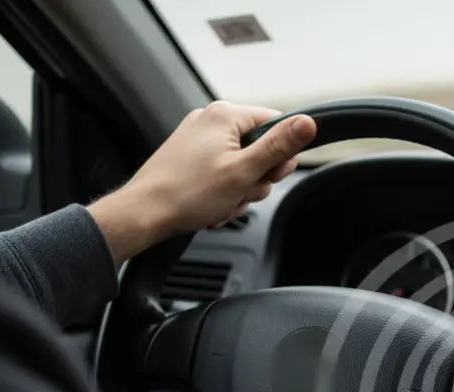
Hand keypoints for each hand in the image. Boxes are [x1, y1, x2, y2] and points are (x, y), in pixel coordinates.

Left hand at [87, 102, 317, 261]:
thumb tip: (308, 123)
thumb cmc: (188, 194)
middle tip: (242, 192)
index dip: (281, 154)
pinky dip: (224, 190)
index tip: (270, 175)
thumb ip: (279, 147)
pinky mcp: (191, 155)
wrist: (145, 213)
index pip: (276, 123)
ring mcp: (199, 138)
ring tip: (224, 201)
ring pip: (243, 164)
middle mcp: (211, 120)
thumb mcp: (244, 172)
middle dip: (257, 177)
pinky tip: (213, 203)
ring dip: (241, 189)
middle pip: (261, 146)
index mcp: (225, 115)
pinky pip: (224, 171)